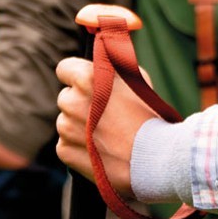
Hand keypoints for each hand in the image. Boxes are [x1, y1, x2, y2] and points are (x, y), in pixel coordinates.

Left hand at [56, 56, 157, 196]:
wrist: (152, 155)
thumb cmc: (148, 113)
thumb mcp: (135, 79)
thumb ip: (111, 70)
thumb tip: (100, 63)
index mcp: (88, 78)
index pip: (64, 68)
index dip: (75, 73)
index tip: (86, 82)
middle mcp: (72, 101)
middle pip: (66, 96)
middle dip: (80, 101)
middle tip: (103, 110)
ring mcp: (66, 127)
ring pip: (65, 120)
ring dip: (79, 124)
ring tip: (105, 131)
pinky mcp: (64, 150)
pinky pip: (65, 142)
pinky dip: (78, 144)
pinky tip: (100, 146)